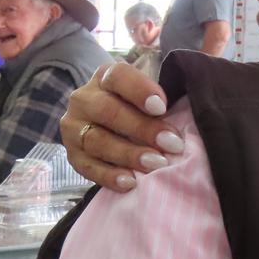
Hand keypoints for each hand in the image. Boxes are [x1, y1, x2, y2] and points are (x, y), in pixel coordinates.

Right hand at [60, 62, 181, 192]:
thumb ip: (161, 100)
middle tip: (172, 144)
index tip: (162, 107)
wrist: (110, 124)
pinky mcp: (72, 153)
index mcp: (105, 77)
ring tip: (156, 164)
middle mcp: (84, 99)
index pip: (118, 77)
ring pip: (97, 140)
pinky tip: (130, 181)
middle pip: (108, 111)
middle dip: (142, 129)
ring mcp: (74, 127)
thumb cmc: (139, 108)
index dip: (140, 90)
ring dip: (129, 154)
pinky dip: (109, 175)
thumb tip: (186, 116)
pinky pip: (86, 166)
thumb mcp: (148, 95)